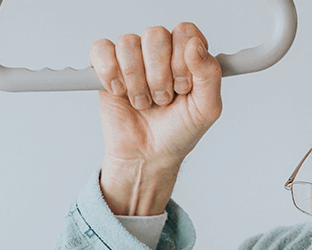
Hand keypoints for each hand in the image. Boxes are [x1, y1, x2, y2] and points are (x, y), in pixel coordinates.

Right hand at [91, 23, 221, 214]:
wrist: (148, 156)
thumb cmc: (178, 132)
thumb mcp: (206, 109)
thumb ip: (210, 74)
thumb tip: (196, 45)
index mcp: (188, 53)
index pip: (185, 32)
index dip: (182, 60)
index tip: (182, 88)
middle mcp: (161, 50)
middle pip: (155, 35)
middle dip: (158, 76)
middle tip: (162, 100)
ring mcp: (133, 56)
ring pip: (128, 44)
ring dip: (136, 82)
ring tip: (143, 102)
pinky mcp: (106, 66)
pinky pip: (101, 50)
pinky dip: (110, 74)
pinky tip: (120, 93)